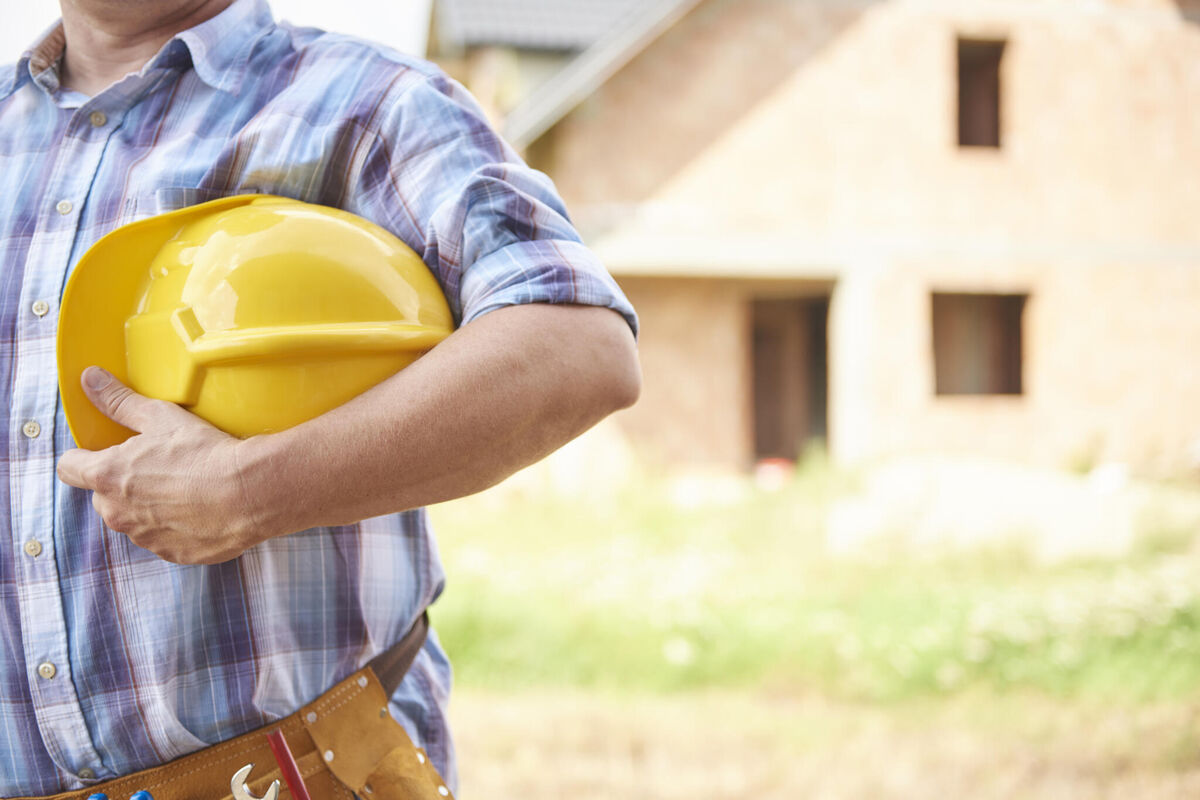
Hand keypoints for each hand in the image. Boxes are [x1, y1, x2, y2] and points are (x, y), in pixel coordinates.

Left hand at [56, 367, 265, 563]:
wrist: (250, 493)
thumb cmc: (205, 453)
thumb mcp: (160, 417)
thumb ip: (120, 401)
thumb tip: (91, 380)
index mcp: (107, 476)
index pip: (69, 467)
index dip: (82, 457)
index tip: (101, 451)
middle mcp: (117, 512)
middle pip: (103, 496)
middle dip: (122, 483)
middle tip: (158, 466)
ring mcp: (144, 537)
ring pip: (134, 519)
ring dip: (150, 506)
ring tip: (186, 488)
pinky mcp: (171, 553)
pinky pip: (164, 538)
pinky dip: (177, 526)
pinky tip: (201, 509)